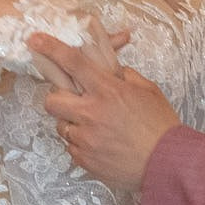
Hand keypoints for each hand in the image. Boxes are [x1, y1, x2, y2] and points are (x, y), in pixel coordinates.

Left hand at [31, 33, 181, 187]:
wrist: (169, 164)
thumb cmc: (161, 127)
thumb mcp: (148, 91)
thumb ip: (126, 77)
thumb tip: (112, 72)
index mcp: (108, 91)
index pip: (73, 63)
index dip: (51, 48)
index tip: (35, 39)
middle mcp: (92, 113)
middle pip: (52, 101)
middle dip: (58, 100)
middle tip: (74, 102)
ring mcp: (86, 139)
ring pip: (61, 126)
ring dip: (73, 124)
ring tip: (95, 128)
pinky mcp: (85, 160)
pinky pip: (72, 148)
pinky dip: (82, 144)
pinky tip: (101, 145)